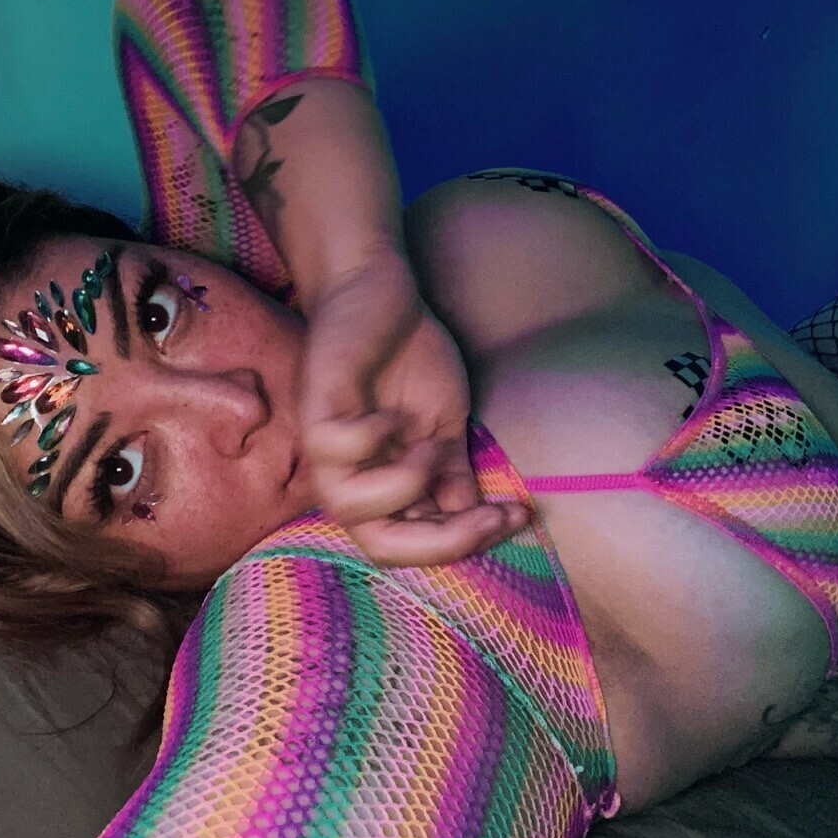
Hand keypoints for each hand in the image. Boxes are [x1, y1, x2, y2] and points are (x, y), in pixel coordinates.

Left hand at [300, 248, 530, 565]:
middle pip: (381, 546)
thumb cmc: (407, 357)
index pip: (412, 546)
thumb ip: (452, 475)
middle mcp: (347, 477)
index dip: (466, 543)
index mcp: (377, 487)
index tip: (520, 515)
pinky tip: (391, 412)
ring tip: (432, 444)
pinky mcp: (317, 409)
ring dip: (408, 483)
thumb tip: (477, 521)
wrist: (378, 292)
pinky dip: (374, 437)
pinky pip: (338, 448)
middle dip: (444, 541)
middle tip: (495, 513)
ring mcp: (327, 447)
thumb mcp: (443, 426)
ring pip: (352, 508)